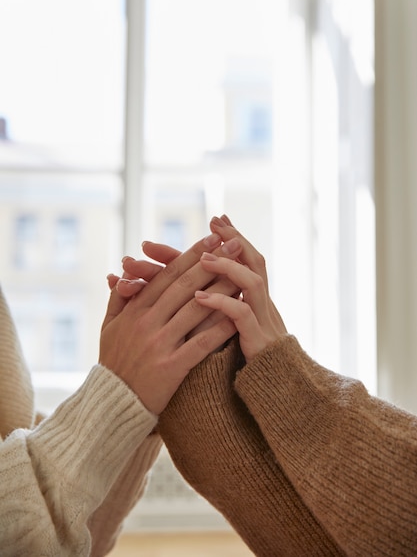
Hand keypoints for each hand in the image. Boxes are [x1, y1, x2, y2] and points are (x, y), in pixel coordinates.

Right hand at [100, 233, 242, 413]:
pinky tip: (237, 315)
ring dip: (221, 288)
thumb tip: (121, 276)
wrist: (111, 405)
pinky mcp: (170, 368)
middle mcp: (146, 322)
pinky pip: (200, 343)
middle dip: (212, 261)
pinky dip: (219, 328)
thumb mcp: (108, 328)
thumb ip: (117, 300)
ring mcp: (158, 344)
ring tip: (242, 272)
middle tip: (234, 243)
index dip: (192, 255)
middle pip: (185, 285)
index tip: (212, 238)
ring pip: (195, 309)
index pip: (167, 275)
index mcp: (134, 310)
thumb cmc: (113, 364)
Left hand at [195, 215, 286, 362]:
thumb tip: (202, 289)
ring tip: (204, 257)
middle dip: (234, 240)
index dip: (234, 240)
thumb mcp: (236, 330)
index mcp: (256, 301)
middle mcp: (263, 307)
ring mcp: (264, 323)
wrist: (277, 396)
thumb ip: (225, 309)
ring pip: (253, 284)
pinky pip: (242, 317)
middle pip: (255, 263)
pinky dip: (221, 303)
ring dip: (228, 267)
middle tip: (215, 221)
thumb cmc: (250, 364)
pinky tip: (200, 297)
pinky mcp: (260, 344)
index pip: (247, 261)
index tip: (217, 219)